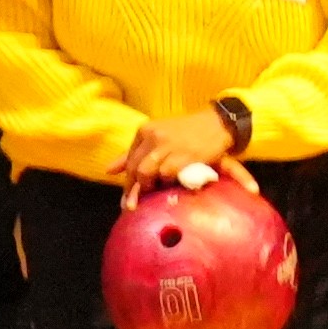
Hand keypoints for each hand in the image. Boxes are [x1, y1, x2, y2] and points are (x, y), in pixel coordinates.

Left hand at [120, 110, 239, 187]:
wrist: (218, 123)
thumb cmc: (188, 132)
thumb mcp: (159, 136)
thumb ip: (134, 152)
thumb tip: (109, 170)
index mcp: (145, 130)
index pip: (129, 160)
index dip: (128, 181)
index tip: (128, 196)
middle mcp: (153, 136)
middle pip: (135, 168)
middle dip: (134, 189)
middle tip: (135, 204)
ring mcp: (167, 145)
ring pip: (146, 173)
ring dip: (149, 187)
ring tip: (155, 195)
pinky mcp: (182, 156)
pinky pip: (166, 175)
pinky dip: (167, 183)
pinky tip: (172, 187)